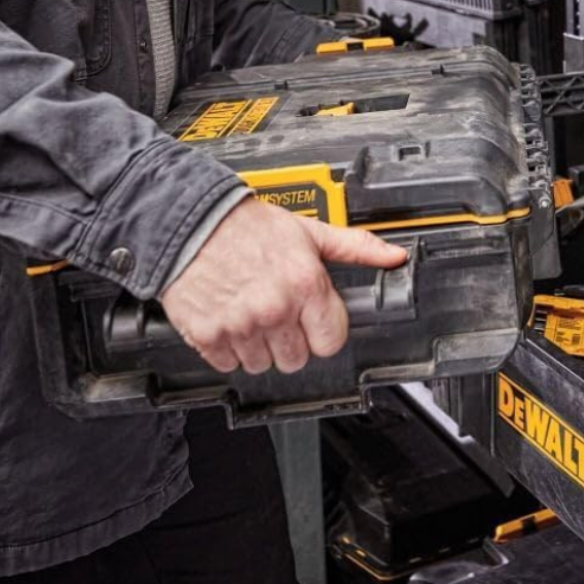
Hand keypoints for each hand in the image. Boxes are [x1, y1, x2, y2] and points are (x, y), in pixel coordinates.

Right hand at [159, 196, 406, 375]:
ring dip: (257, 345)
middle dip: (289, 338)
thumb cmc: (246, 224)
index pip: (331, 340)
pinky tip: (226, 317)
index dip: (321, 328)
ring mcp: (241, 326)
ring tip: (248, 310)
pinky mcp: (209, 336)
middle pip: (297, 358)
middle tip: (274, 309)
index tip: (308, 315)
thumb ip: (353, 247)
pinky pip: (228, 364)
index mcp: (305, 284)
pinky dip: (226, 347)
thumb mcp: (307, 230)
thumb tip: (392, 255)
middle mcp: (275, 308)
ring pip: (262, 365)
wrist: (190, 219)